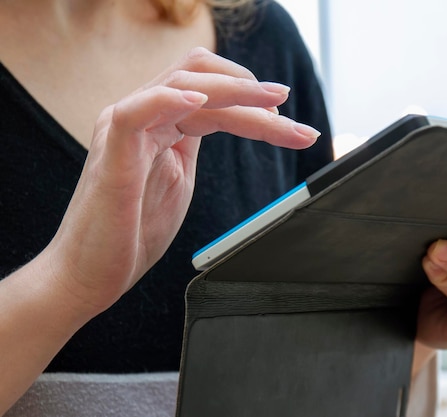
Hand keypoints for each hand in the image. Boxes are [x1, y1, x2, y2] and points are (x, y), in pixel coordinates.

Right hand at [43, 47, 319, 315]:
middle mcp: (144, 117)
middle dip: (254, 92)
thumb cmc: (131, 234)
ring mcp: (127, 129)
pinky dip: (172, 99)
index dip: (254, 105)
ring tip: (273, 106)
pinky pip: (140, 109)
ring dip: (235, 92)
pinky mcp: (113, 150)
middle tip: (290, 110)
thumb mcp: (178, 181)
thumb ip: (192, 148)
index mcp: (160, 125)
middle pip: (204, 82)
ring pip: (184, 86)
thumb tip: (230, 125)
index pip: (214, 99)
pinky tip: (203, 103)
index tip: (290, 122)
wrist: (89, 275)